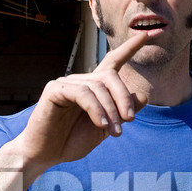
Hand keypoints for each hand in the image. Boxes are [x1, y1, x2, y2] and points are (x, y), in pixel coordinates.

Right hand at [9, 30, 149, 174]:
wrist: (45, 155)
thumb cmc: (72, 141)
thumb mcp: (106, 127)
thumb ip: (122, 112)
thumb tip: (142, 95)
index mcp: (94, 87)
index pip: (113, 62)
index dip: (129, 49)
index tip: (146, 35)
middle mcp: (81, 81)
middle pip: (110, 75)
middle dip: (123, 97)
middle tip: (130, 120)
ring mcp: (67, 83)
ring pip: (98, 87)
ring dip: (110, 110)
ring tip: (114, 132)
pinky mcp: (55, 89)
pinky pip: (83, 94)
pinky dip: (96, 109)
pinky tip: (100, 124)